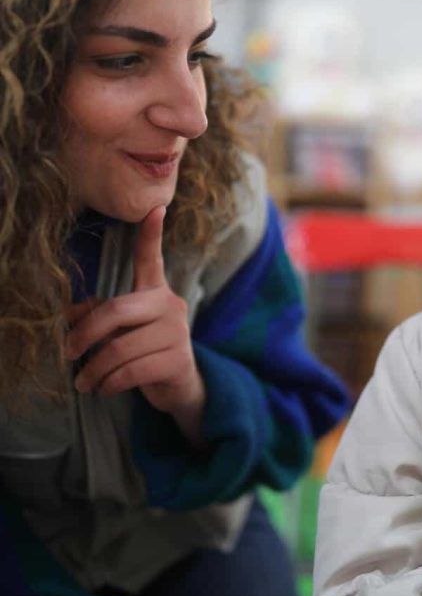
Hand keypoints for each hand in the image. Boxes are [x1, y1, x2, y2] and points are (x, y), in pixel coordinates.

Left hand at [66, 206, 205, 441]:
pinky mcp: (178, 360)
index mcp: (155, 293)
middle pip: (116, 311)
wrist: (179, 387)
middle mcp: (170, 306)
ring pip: (120, 348)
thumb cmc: (146, 352)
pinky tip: (104, 388)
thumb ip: (99, 317)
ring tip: (84, 382)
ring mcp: (178, 332)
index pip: (151, 259)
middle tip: (67, 352)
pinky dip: (109, 383)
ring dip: (93, 369)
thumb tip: (71, 315)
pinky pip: (131, 370)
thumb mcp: (122, 332)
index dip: (151, 234)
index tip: (155, 208)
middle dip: (84, 334)